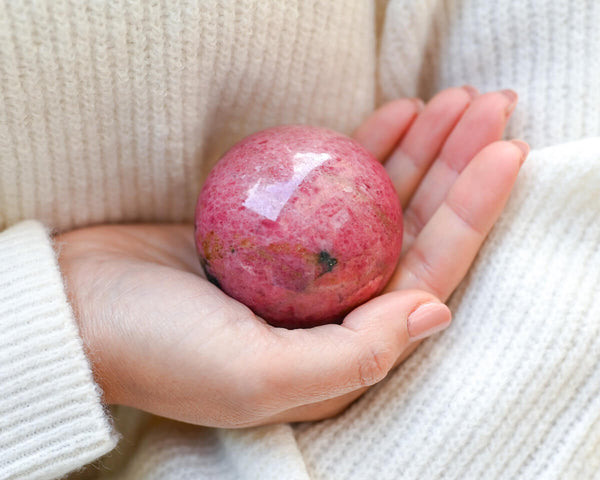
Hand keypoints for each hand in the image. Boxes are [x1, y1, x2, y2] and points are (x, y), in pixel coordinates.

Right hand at [55, 86, 526, 427]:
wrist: (77, 312)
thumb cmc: (158, 353)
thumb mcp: (256, 378)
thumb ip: (353, 357)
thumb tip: (436, 311)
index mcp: (342, 349)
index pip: (426, 274)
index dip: (471, 214)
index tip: (504, 152)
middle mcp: (333, 308)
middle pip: (413, 230)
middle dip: (456, 169)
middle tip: (489, 108)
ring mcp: (306, 265)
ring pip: (380, 203)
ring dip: (420, 153)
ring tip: (453, 103)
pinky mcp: (276, 231)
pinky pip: (333, 184)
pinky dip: (365, 151)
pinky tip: (396, 117)